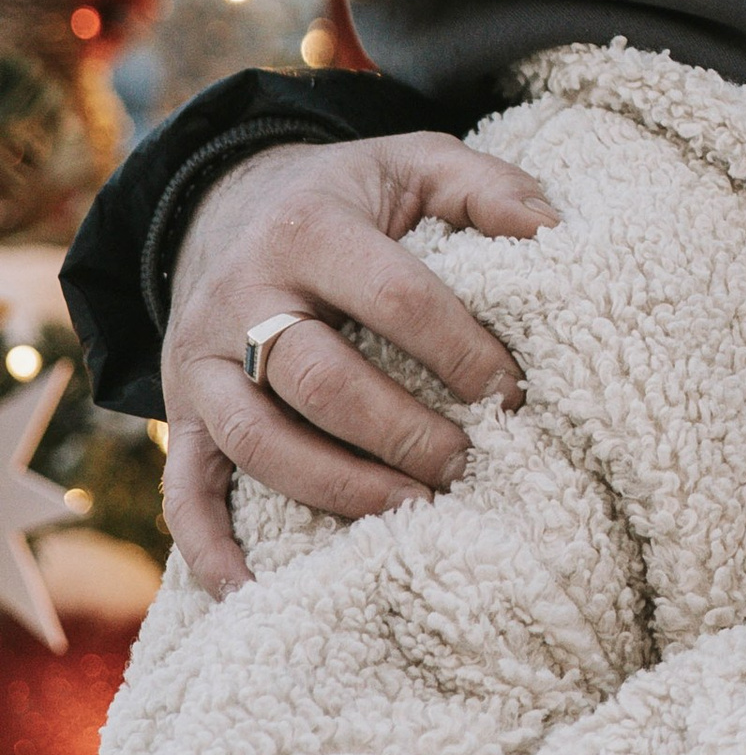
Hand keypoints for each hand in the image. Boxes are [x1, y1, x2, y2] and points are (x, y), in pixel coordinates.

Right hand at [162, 132, 560, 598]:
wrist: (228, 206)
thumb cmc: (347, 196)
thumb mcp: (414, 164)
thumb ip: (487, 187)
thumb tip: (556, 230)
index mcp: (310, 230)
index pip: (395, 297)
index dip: (460, 350)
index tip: (512, 393)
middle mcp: (243, 296)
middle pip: (321, 380)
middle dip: (401, 432)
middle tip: (467, 465)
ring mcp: (201, 361)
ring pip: (259, 441)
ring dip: (338, 488)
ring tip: (412, 512)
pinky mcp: (181, 411)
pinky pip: (185, 490)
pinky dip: (212, 548)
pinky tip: (256, 590)